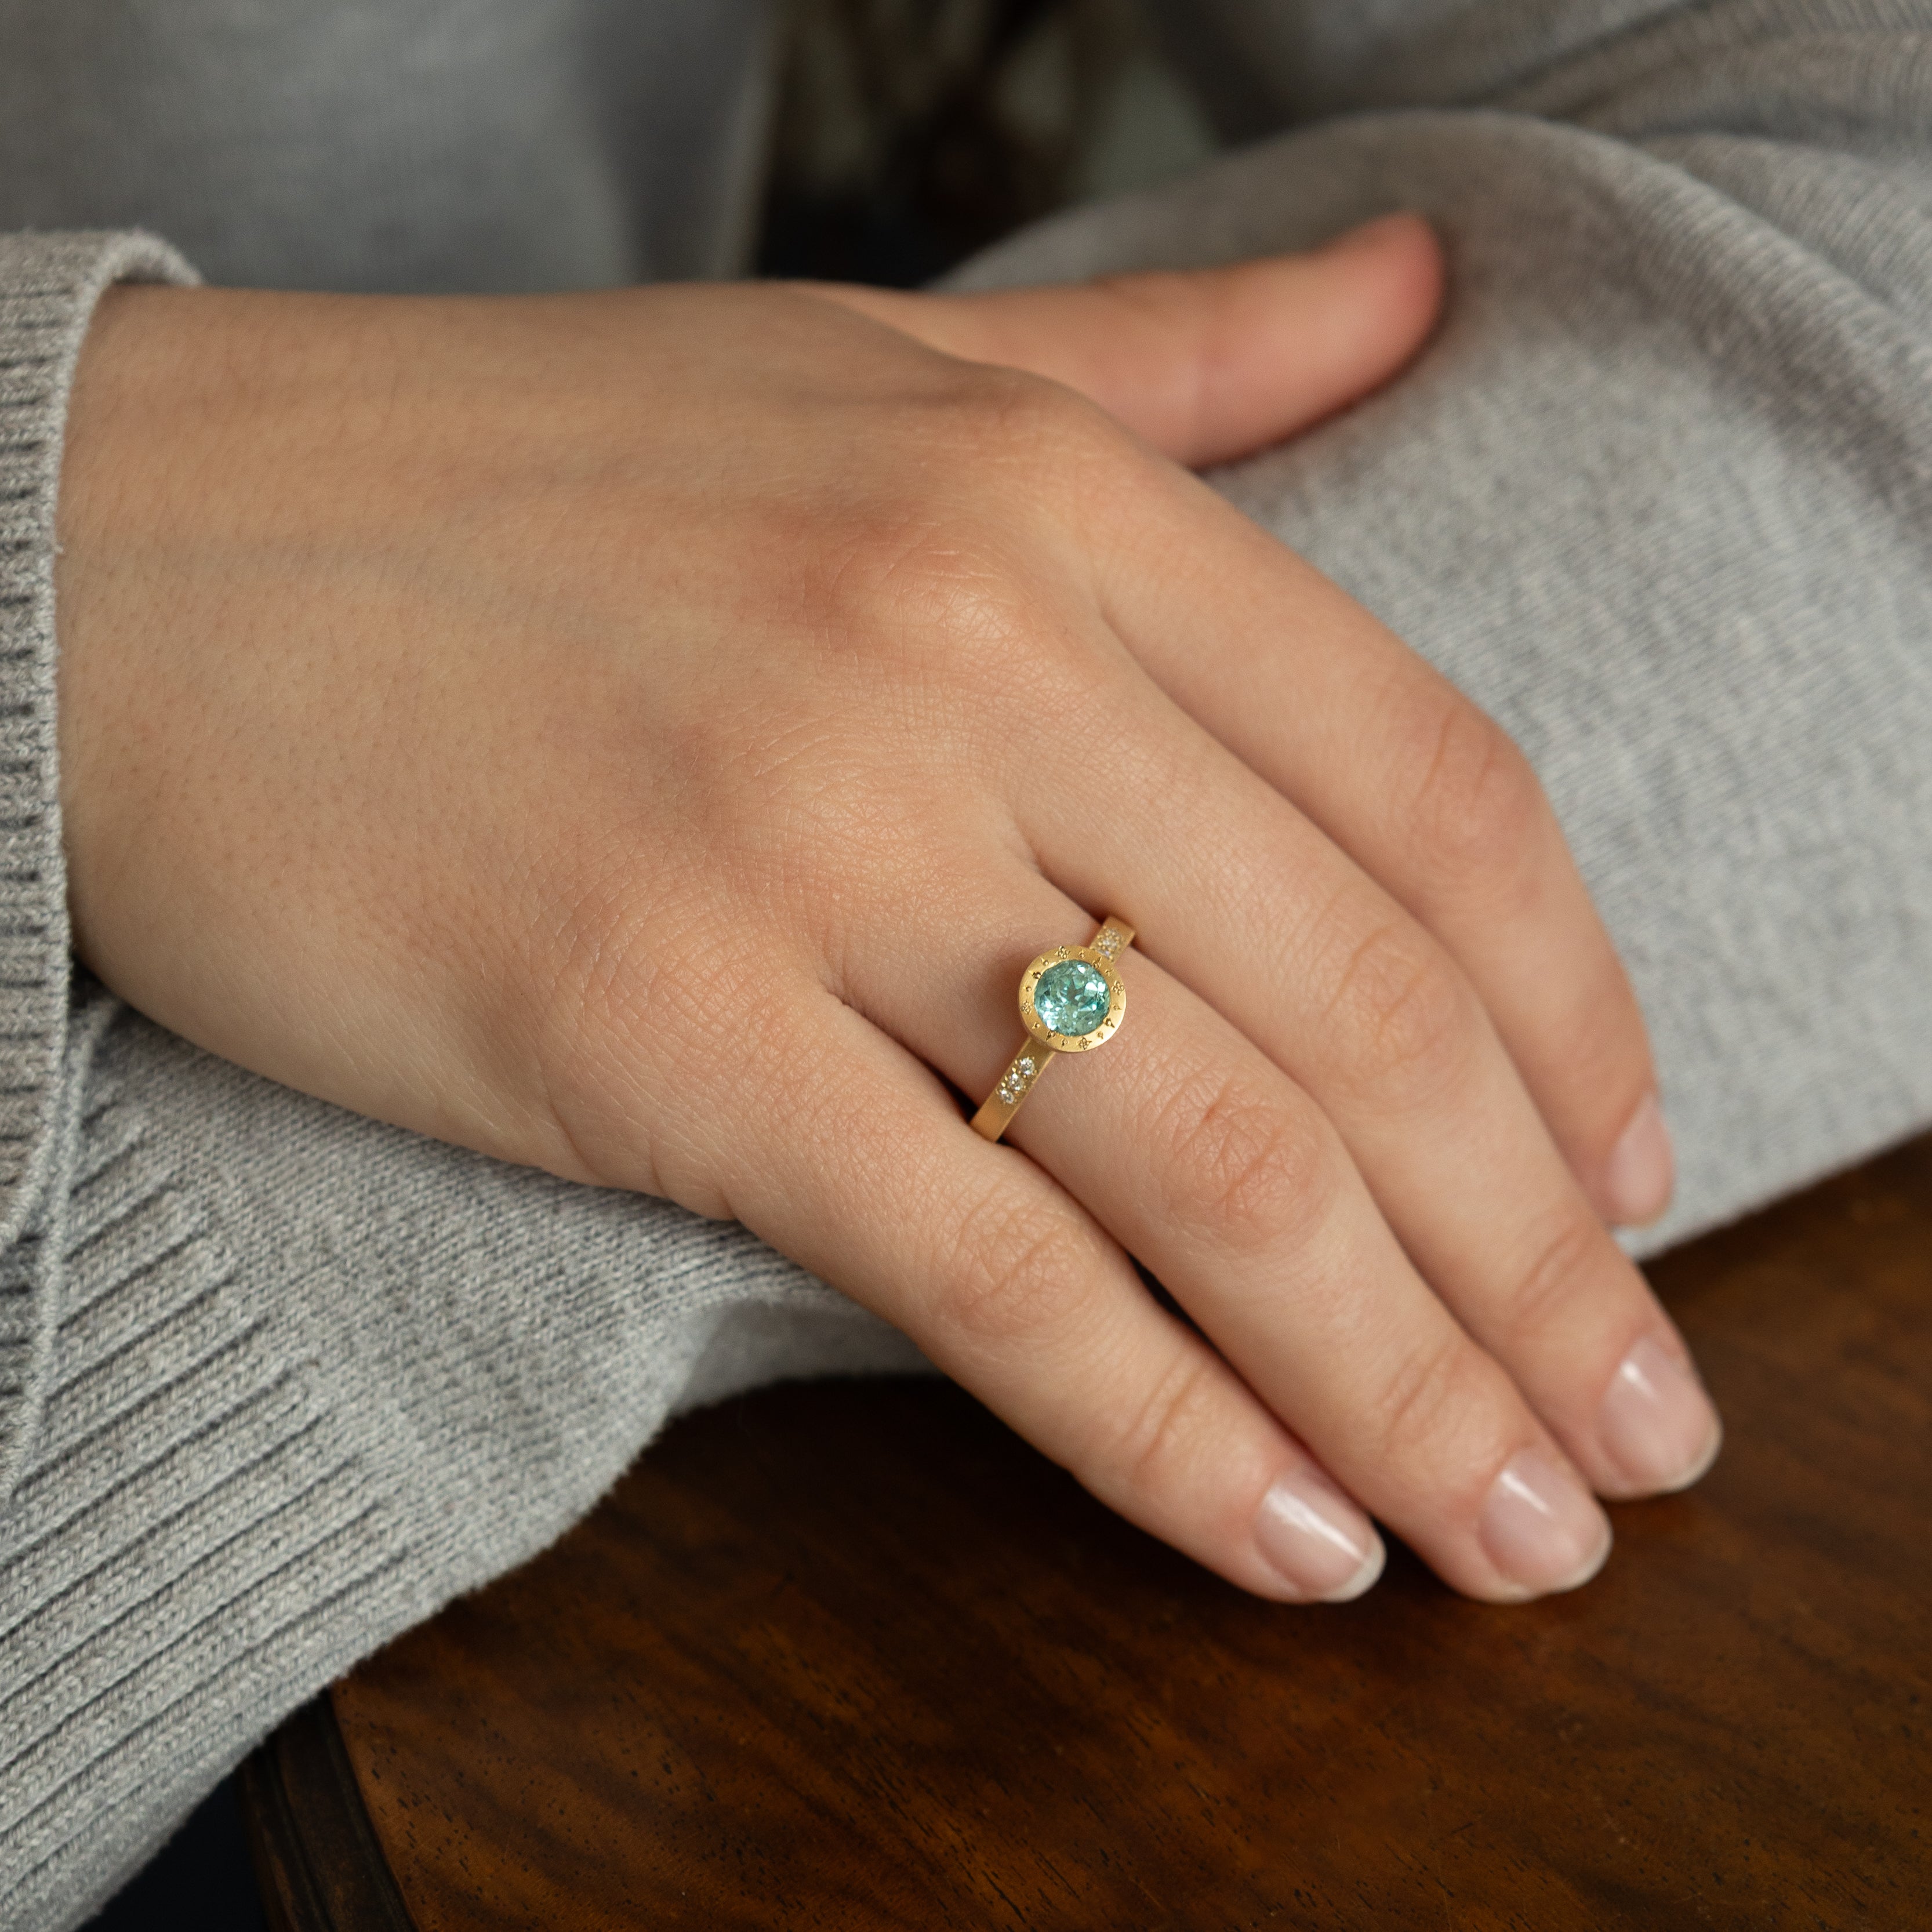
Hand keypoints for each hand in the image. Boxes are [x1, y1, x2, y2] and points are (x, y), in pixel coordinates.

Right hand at [56, 214, 1716, 1604]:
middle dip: (1544, 1269)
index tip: (1640, 1183)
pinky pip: (979, 1275)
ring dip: (1406, 1383)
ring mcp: (805, 843)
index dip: (1581, 1022)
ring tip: (1510, 1530)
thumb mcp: (884, 367)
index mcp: (1053, 499)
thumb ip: (1182, 364)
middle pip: (1369, 1017)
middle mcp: (964, 657)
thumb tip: (1424, 288)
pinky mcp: (646, 1026)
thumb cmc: (518, 476)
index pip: (1438, 796)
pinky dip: (1161, 1435)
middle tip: (1636, 1434)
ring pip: (1212, 1168)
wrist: (131, 546)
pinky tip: (1287, 1540)